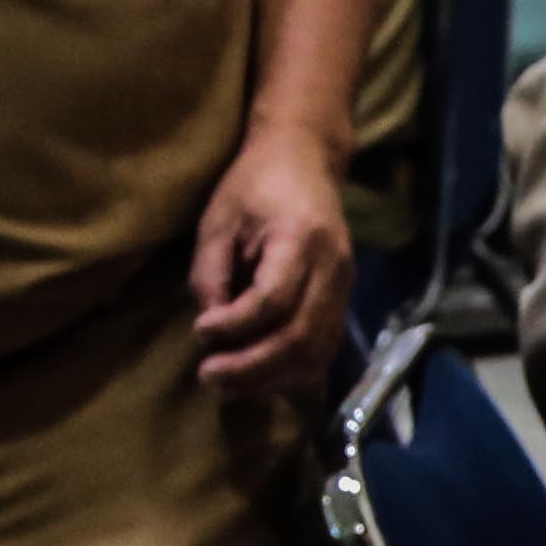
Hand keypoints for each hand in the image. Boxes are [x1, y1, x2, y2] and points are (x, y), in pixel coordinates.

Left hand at [189, 125, 353, 397]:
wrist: (304, 159)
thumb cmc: (255, 185)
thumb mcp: (219, 220)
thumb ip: (211, 274)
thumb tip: (210, 330)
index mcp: (302, 239)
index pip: (273, 299)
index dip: (235, 324)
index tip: (199, 330)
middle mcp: (334, 267)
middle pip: (299, 335)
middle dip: (251, 365)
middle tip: (208, 374)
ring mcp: (346, 287)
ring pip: (316, 352)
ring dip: (270, 377)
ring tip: (228, 386)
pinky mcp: (344, 300)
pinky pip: (324, 349)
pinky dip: (291, 372)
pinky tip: (258, 379)